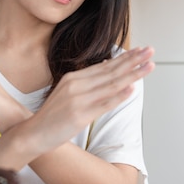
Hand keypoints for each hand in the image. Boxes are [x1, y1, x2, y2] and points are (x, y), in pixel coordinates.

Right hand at [27, 46, 154, 150]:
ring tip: (148, 66)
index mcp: (73, 78)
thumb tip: (107, 68)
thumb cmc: (52, 115)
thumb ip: (86, 82)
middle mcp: (76, 85)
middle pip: (110, 71)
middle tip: (150, 51)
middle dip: (133, 60)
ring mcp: (78, 100)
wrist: (33, 133)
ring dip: (132, 74)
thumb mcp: (67, 92)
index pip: (104, 66)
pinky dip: (118, 96)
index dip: (124, 58)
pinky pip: (103, 104)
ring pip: (111, 84)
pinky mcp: (79, 115)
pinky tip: (132, 89)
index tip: (141, 51)